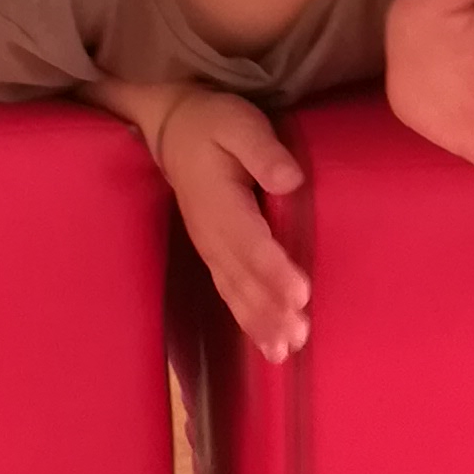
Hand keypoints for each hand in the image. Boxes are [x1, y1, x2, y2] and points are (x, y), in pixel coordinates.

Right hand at [157, 89, 311, 363]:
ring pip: (235, 293)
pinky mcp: (214, 256)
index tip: (300, 294)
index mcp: (218, 201)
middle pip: (242, 278)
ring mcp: (210, 248)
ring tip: (285, 350)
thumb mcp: (238, 122)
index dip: (274, 269)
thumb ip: (262, 150)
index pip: (249, 241)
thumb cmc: (212, 123)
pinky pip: (230, 295)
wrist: (173, 129)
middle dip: (270, 310)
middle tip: (298, 335)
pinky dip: (249, 323)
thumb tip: (289, 180)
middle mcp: (211, 234)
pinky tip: (270, 347)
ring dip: (260, 324)